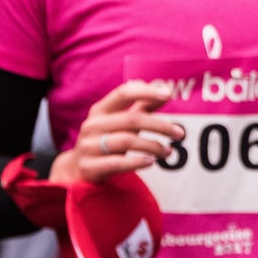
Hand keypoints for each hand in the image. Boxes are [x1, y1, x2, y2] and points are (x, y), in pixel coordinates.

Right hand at [49, 80, 183, 184]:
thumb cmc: (106, 139)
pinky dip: (136, 161)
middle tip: (180, 133)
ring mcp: (88, 146)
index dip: (146, 91)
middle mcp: (92, 125)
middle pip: (132, 119)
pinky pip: (116, 163)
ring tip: (169, 151)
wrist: (77, 170)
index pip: (123, 93)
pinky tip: (151, 161)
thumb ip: (142, 105)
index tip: (169, 93)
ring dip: (153, 146)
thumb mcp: (121, 121)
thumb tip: (165, 87)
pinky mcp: (89, 167)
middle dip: (160, 125)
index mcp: (100, 110)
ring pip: (127, 141)